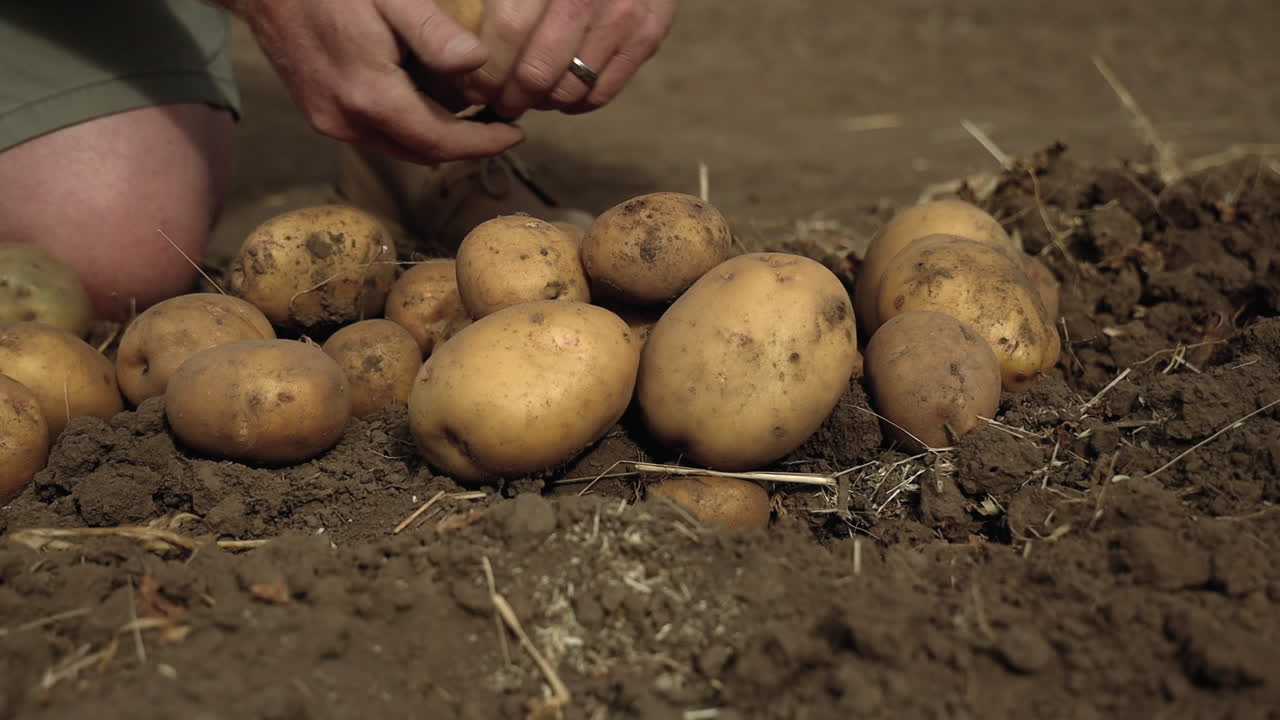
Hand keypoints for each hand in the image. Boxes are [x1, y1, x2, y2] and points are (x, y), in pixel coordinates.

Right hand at [227, 0, 524, 163]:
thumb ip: (434, 33)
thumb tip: (477, 65)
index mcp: (369, 95)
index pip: (440, 140)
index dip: (482, 144)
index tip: (515, 134)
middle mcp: (346, 120)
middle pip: (421, 152)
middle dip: (465, 146)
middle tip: (500, 128)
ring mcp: (329, 121)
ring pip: (398, 147)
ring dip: (436, 139)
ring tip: (473, 119)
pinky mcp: (320, 114)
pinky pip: (376, 134)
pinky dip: (408, 128)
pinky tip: (428, 105)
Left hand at [463, 0, 679, 118]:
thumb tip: (452, 33)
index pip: (506, 32)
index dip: (483, 69)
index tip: (469, 85)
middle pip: (535, 72)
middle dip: (507, 96)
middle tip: (494, 99)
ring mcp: (621, 16)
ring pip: (567, 90)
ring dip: (539, 102)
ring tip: (525, 95)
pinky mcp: (646, 35)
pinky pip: (601, 93)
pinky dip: (574, 103)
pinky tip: (559, 93)